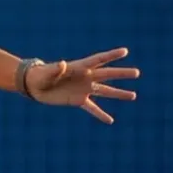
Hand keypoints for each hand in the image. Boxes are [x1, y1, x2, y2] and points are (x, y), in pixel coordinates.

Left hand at [24, 47, 139, 123]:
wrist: (35, 86)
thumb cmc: (40, 75)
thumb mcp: (47, 72)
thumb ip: (56, 69)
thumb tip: (62, 64)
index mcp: (79, 67)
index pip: (98, 59)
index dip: (111, 55)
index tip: (125, 51)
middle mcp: (85, 77)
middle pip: (107, 75)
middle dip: (121, 74)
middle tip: (137, 73)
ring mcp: (83, 89)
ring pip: (105, 92)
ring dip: (118, 94)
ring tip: (133, 96)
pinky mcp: (78, 100)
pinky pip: (92, 108)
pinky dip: (100, 114)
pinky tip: (110, 121)